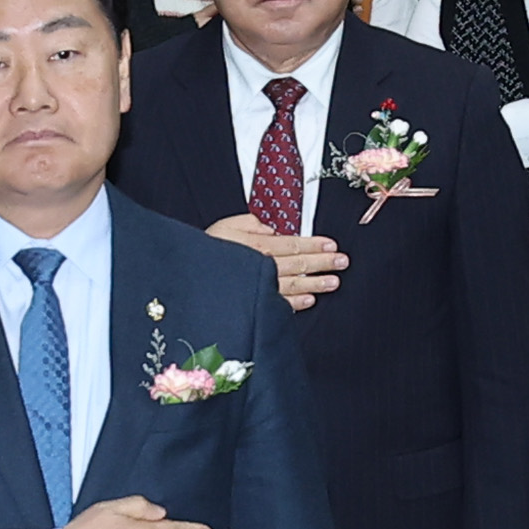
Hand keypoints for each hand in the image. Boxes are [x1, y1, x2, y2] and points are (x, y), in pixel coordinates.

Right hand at [206, 212, 346, 308]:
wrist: (186, 277)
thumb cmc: (206, 252)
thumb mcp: (224, 227)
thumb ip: (249, 223)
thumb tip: (270, 228)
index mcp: (254, 246)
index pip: (291, 244)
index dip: (313, 244)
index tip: (332, 245)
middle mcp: (259, 266)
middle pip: (297, 263)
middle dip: (322, 262)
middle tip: (342, 262)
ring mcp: (258, 288)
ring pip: (292, 284)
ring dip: (315, 282)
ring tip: (334, 281)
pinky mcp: (253, 305)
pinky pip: (278, 305)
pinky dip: (295, 303)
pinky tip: (310, 300)